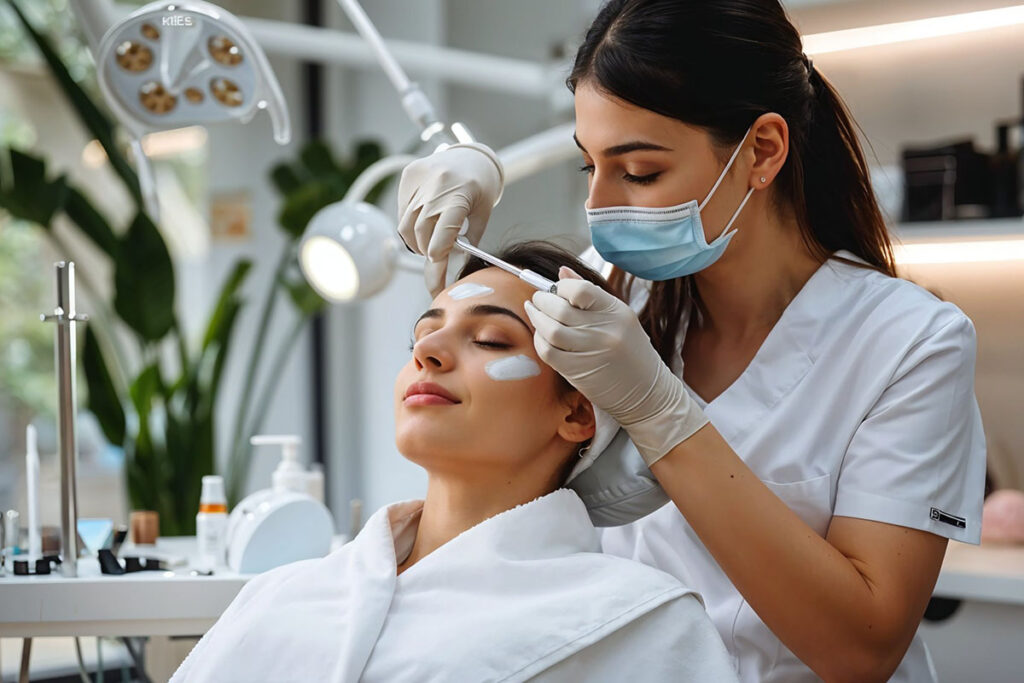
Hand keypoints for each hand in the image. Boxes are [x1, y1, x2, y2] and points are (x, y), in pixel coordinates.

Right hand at [396, 142, 503, 296]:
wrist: (472, 155)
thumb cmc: (482, 186)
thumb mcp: (483, 215)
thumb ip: (469, 241)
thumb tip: (455, 267)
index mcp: (460, 196)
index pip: (442, 238)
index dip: (438, 262)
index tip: (438, 278)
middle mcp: (437, 186)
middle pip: (422, 234)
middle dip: (428, 253)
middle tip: (436, 262)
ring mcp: (420, 179)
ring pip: (406, 225)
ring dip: (416, 242)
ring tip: (429, 244)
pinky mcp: (408, 176)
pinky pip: (403, 211)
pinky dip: (410, 225)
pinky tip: (423, 224)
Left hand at [523, 268, 708, 465]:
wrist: (645, 392)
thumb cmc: (630, 351)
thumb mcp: (619, 317)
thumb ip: (590, 294)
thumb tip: (561, 272)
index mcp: (616, 312)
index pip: (580, 290)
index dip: (561, 286)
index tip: (555, 288)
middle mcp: (604, 331)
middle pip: (560, 309)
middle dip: (542, 300)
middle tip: (537, 299)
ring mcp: (590, 352)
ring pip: (550, 329)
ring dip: (536, 318)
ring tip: (534, 312)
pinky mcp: (578, 371)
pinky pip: (548, 351)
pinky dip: (539, 340)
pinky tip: (540, 334)